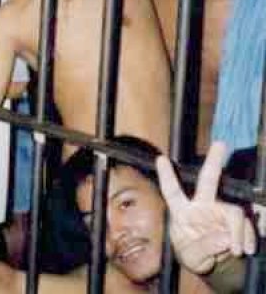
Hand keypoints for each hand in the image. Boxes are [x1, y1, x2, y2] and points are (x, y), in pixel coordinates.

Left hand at [156, 142, 256, 275]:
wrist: (213, 265)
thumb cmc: (194, 255)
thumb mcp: (193, 258)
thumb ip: (205, 248)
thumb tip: (224, 238)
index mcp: (182, 212)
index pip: (172, 192)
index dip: (166, 176)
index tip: (160, 159)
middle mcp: (201, 206)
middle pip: (207, 180)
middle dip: (214, 162)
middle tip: (220, 144)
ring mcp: (219, 210)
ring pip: (234, 212)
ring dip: (239, 233)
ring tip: (236, 251)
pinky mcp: (235, 219)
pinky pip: (247, 223)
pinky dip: (249, 237)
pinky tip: (246, 249)